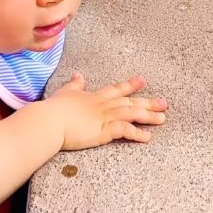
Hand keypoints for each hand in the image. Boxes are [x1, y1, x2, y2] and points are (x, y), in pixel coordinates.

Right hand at [47, 73, 166, 149]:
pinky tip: (147, 137)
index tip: (143, 80)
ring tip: (162, 119)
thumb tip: (78, 75)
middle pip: (130, 102)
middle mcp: (103, 105)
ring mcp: (105, 117)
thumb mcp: (65, 92)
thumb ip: (74, 85)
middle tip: (164, 103)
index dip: (130, 85)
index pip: (116, 89)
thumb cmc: (53, 109)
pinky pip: (125, 130)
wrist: (48, 121)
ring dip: (148, 116)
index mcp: (94, 97)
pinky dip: (137, 134)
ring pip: (132, 113)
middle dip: (148, 102)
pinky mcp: (103, 130)